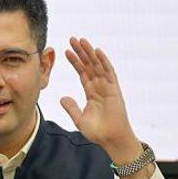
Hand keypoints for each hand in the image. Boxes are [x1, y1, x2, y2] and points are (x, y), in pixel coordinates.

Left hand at [60, 37, 151, 178]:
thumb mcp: (80, 119)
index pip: (82, 72)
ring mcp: (108, 87)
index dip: (74, 61)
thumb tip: (62, 98)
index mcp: (91, 92)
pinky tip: (97, 52)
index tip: (65, 51)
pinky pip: (109, 73)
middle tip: (72, 39)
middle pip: (89, 65)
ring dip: (90, 53)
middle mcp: (100, 87)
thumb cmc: (99, 132)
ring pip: (98, 65)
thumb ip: (71, 108)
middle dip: (81, 52)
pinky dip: (104, 62)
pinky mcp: (115, 90)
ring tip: (82, 41)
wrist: (112, 140)